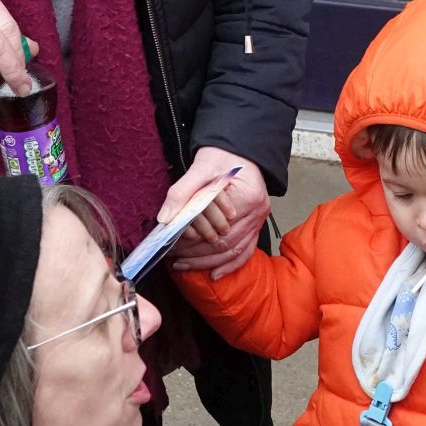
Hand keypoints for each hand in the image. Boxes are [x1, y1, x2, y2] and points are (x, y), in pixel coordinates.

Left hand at [166, 147, 269, 277]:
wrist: (238, 151)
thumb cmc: (221, 158)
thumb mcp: (199, 169)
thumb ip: (182, 192)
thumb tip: (166, 217)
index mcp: (247, 198)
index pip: (219, 230)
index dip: (194, 242)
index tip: (172, 246)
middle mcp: (258, 212)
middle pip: (227, 244)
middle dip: (198, 255)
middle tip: (173, 258)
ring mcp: (259, 220)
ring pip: (235, 251)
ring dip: (209, 262)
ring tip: (184, 265)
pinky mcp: (256, 225)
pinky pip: (246, 251)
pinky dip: (230, 264)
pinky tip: (214, 274)